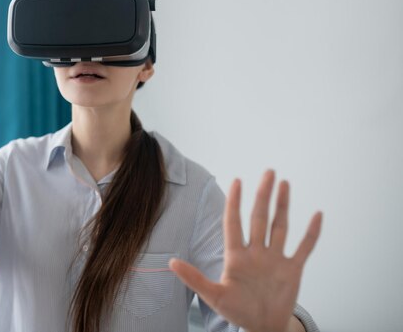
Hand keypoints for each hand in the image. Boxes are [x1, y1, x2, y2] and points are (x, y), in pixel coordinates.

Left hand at [169, 170, 321, 331]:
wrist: (262, 327)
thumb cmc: (236, 311)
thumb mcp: (213, 296)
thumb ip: (194, 278)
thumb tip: (171, 262)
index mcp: (236, 256)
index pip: (234, 223)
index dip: (235, 202)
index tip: (237, 181)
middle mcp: (256, 253)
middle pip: (260, 218)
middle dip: (263, 195)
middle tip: (268, 172)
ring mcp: (275, 259)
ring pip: (280, 226)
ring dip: (283, 205)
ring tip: (284, 183)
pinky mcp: (292, 270)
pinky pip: (304, 248)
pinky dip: (311, 233)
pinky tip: (317, 214)